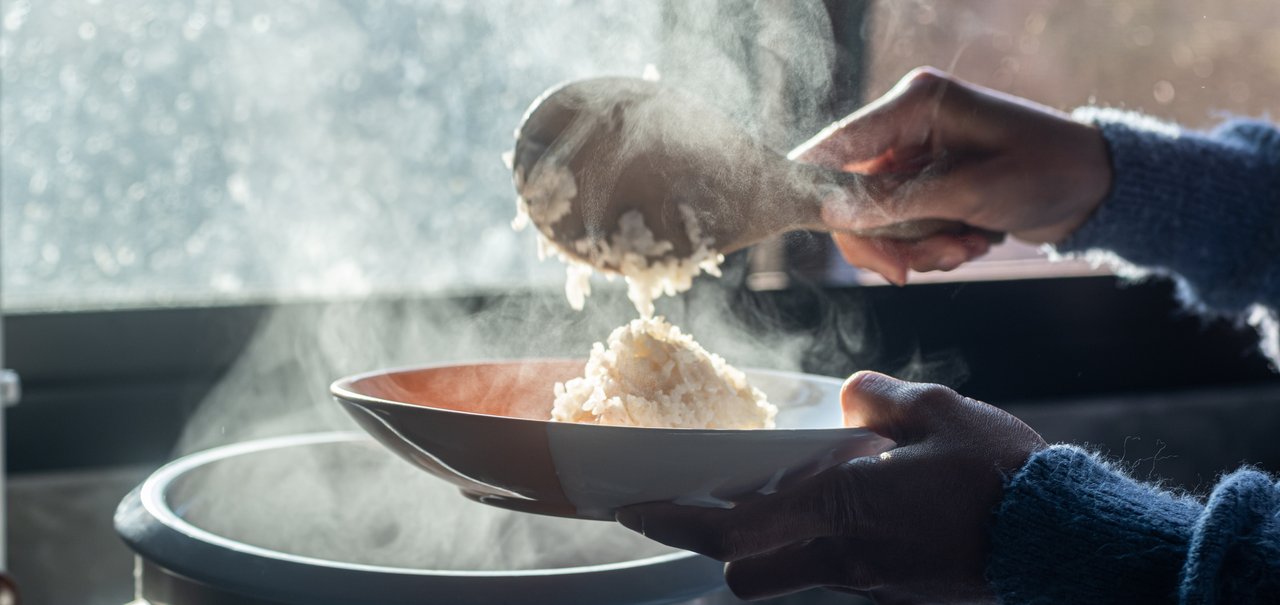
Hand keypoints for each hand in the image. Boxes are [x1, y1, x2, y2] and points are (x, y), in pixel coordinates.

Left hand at [615, 372, 1046, 602]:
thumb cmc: (1002, 477)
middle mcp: (842, 552)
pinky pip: (826, 571)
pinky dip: (810, 545)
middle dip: (707, 541)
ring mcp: (865, 578)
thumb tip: (853, 398)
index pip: (734, 521)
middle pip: (742, 567)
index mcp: (840, 504)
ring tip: (761, 502)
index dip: (677, 516)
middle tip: (687, 509)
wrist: (1062, 543)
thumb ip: (882, 401)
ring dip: (759, 543)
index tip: (635, 506)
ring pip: (782, 572)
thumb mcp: (939, 412)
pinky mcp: (891, 587)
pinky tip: (837, 510)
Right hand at [793, 67, 1111, 284]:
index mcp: (916, 103)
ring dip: (917, 248)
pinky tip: (972, 241)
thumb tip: (833, 214)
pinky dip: (931, 247)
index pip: (838, 144)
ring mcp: (914, 157)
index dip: (815, 186)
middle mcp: (906, 125)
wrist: (1095, 189)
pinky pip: (900, 229)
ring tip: (965, 248)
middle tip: (909, 272)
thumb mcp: (972, 192)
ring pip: (875, 221)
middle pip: (849, 194)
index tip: (817, 226)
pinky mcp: (924, 186)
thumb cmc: (1047, 171)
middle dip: (885, 239)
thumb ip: (898, 203)